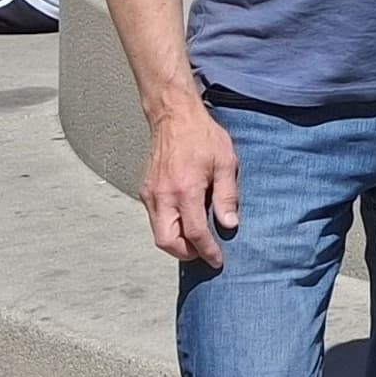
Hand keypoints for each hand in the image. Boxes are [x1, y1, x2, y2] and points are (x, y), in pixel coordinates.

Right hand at [140, 104, 238, 268]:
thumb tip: (229, 224)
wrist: (174, 116)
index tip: (217, 260)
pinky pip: (154, 219)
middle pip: (167, 242)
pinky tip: (185, 221)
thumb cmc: (202, 136)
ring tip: (197, 240)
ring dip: (176, 242)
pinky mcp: (145, 191)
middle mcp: (163, 196)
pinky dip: (168, 228)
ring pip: (158, 233)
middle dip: (186, 253)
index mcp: (185, 190)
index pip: (195, 233)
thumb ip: (227, 196)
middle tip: (205, 252)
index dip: (207, 251)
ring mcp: (151, 194)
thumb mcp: (225, 163)